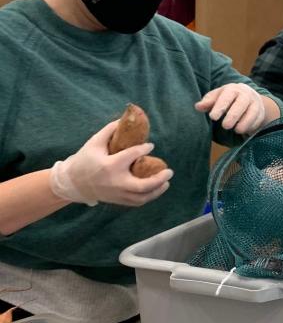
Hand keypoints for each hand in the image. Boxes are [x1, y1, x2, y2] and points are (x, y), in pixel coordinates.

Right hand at [50, 121, 172, 206]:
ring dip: (157, 191)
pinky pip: (136, 202)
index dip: (144, 149)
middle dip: (159, 179)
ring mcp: (117, 194)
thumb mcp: (94, 143)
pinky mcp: (117, 200)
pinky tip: (156, 189)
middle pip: (142, 186)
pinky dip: (148, 197)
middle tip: (169, 171)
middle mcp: (115, 182)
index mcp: (109, 165)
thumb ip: (109, 131)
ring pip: (142, 197)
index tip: (151, 146)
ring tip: (166, 182)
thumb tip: (124, 120)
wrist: (73, 183)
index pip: (132, 156)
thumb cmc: (84, 160)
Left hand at [196, 83, 270, 134]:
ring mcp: (255, 103)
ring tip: (236, 130)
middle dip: (233, 115)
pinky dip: (251, 125)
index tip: (213, 117)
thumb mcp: (217, 97)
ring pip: (252, 112)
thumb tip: (198, 107)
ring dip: (245, 122)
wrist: (249, 97)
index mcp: (232, 89)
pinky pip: (257, 119)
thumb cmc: (228, 98)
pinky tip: (244, 130)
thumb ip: (208, 102)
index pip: (227, 96)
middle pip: (241, 104)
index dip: (220, 106)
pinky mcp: (261, 112)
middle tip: (225, 126)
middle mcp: (245, 95)